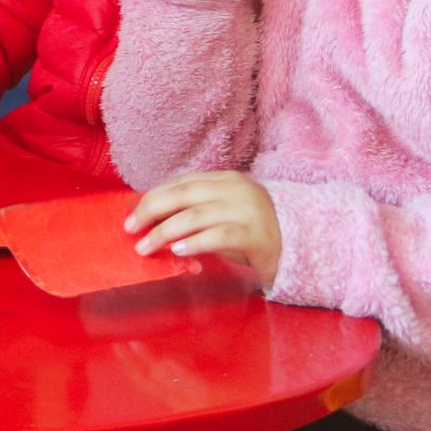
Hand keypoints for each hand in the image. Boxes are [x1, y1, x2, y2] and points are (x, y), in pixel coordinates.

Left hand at [126, 170, 282, 282]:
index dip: (152, 197)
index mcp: (224, 180)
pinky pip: (218, 236)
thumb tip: (148, 218)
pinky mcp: (255, 234)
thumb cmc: (252, 233)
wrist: (301, 247)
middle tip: (130, 228)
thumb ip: (191, 213)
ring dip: (164, 232)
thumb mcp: (220, 216)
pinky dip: (194, 243)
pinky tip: (178, 251)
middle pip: (182, 195)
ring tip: (145, 247)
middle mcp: (234, 190)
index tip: (129, 213)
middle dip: (151, 210)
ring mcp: (246, 210)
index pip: (180, 183)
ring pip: (195, 216)